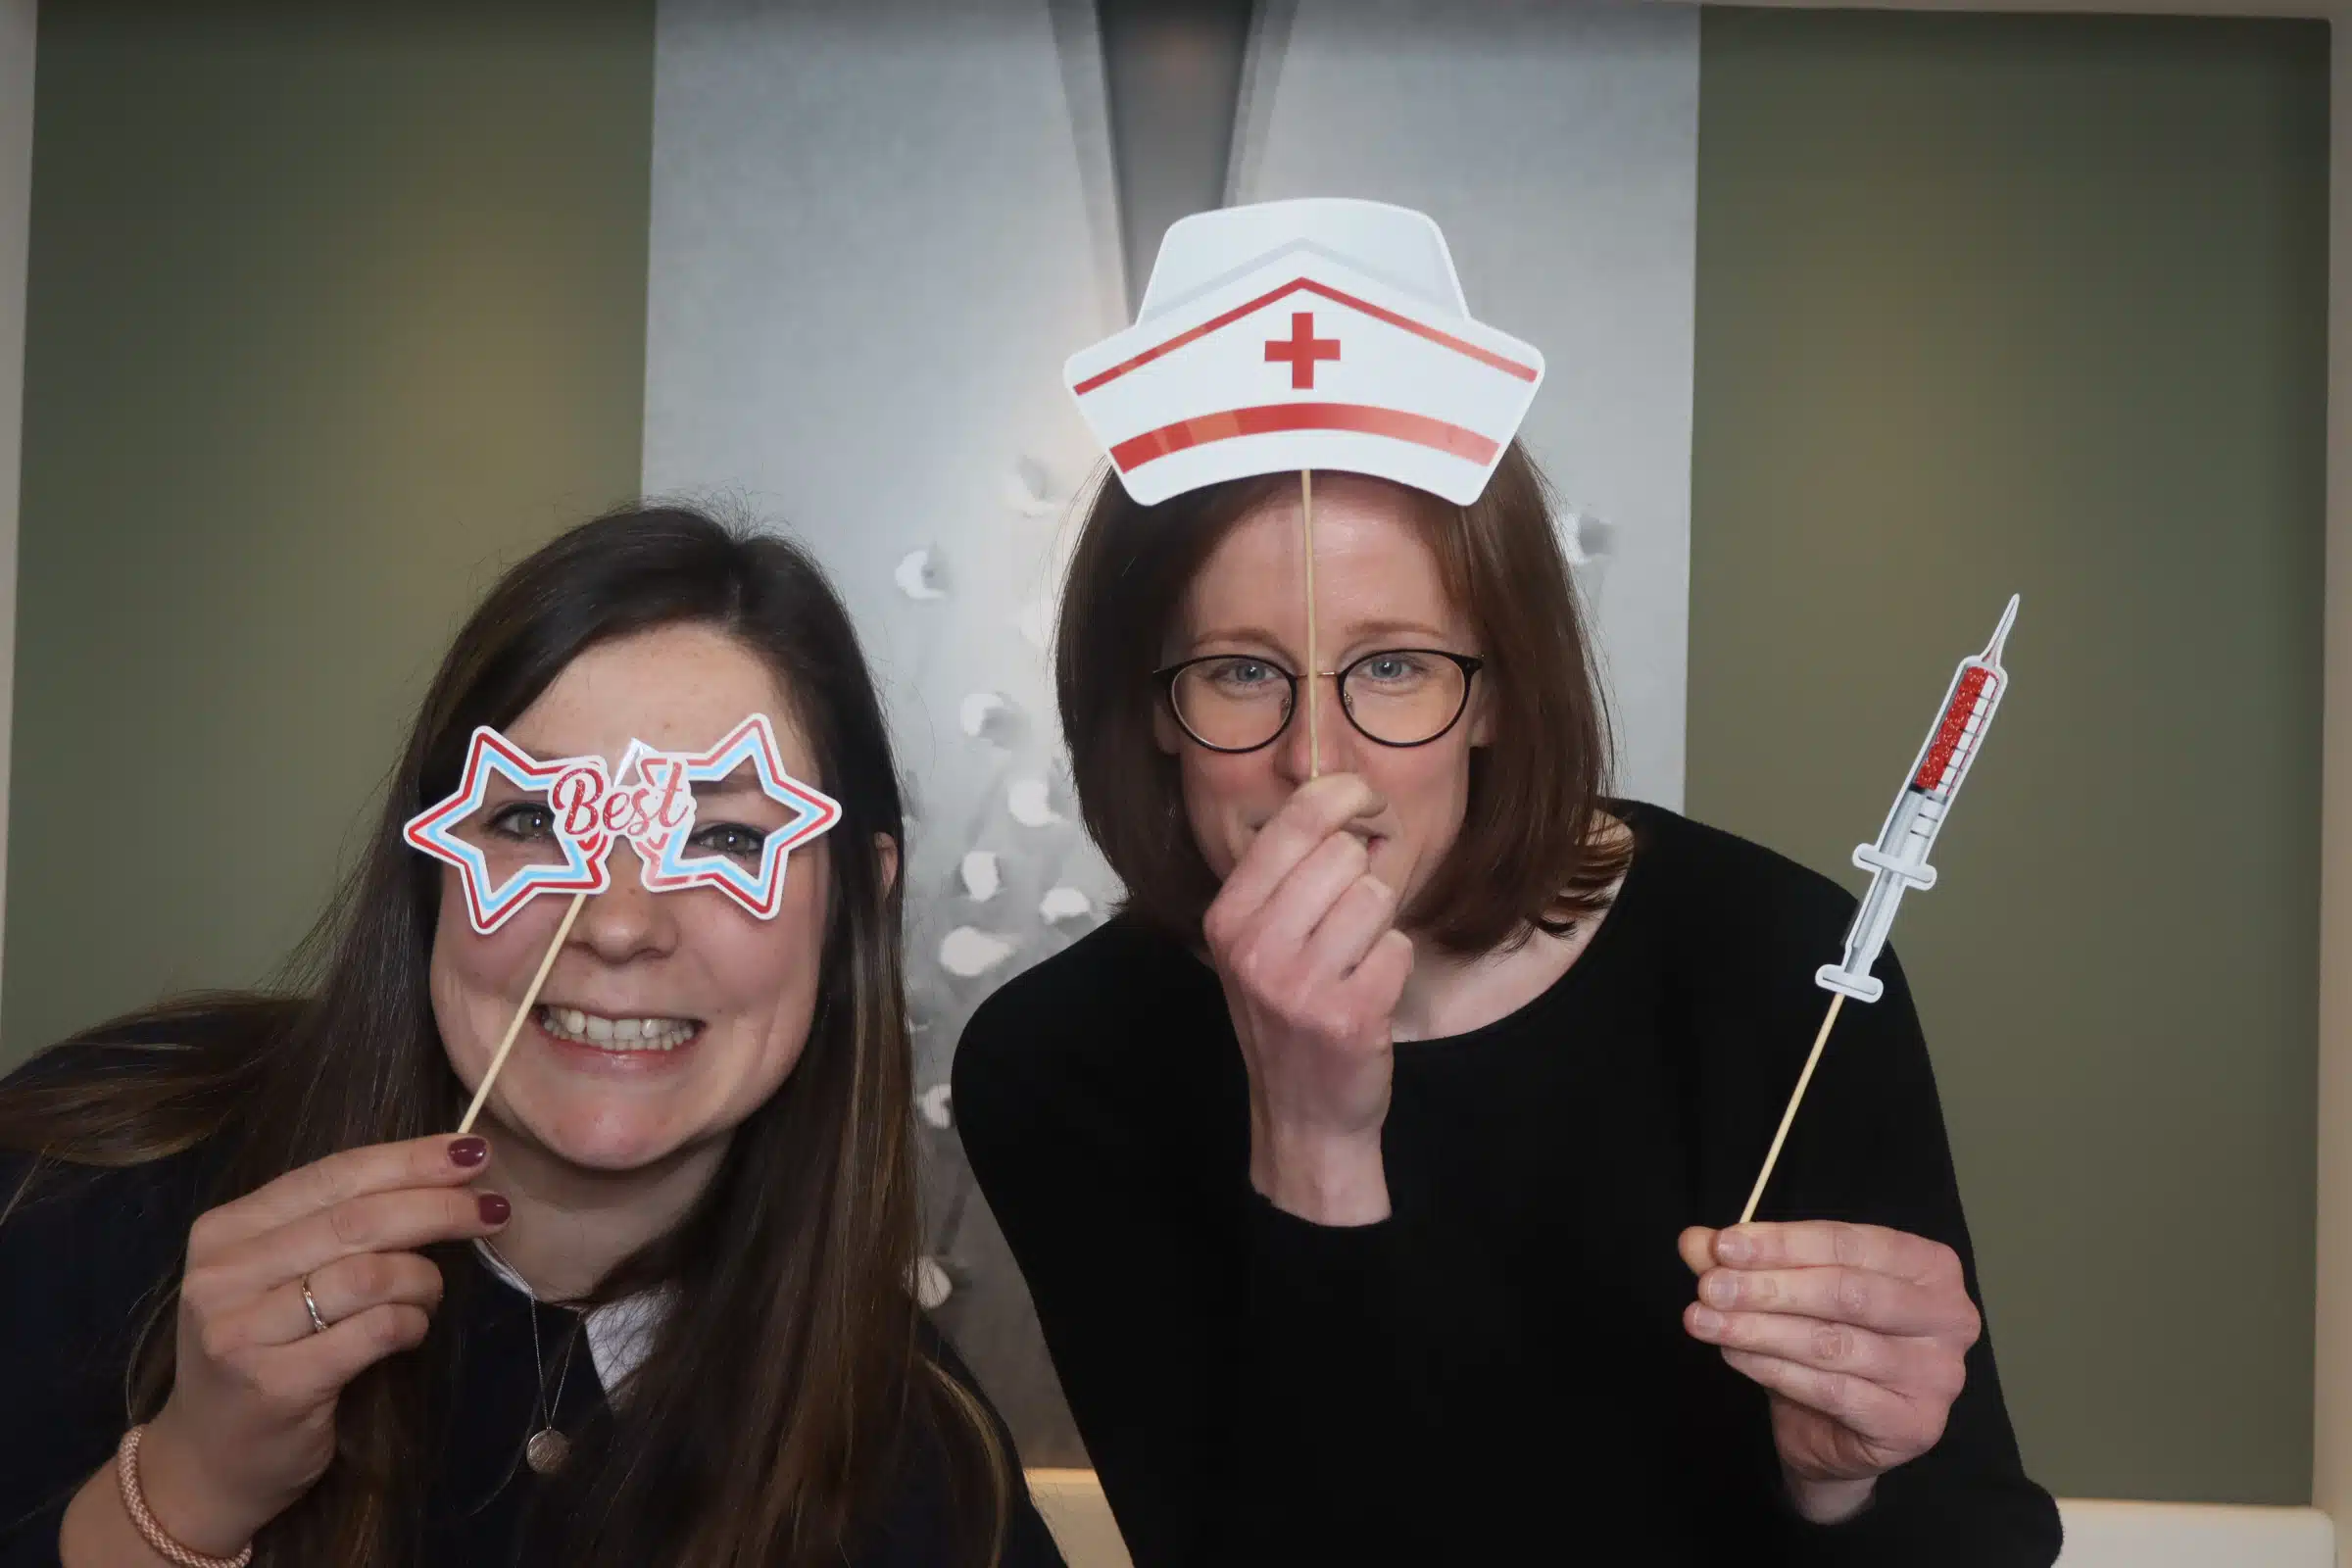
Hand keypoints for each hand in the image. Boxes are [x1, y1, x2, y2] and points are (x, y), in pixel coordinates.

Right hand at [133, 1135, 510, 1554]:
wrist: (209, 1461)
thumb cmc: (263, 1353)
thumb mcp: (276, 1276)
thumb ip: (333, 1228)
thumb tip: (441, 1175)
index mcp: (225, 1231)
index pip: (331, 1175)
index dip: (408, 1159)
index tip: (471, 1151)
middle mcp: (222, 1275)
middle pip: (357, 1219)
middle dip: (439, 1207)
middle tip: (492, 1209)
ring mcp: (242, 1332)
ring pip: (369, 1274)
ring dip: (423, 1278)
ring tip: (433, 1292)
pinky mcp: (275, 1385)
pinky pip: (374, 1332)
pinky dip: (411, 1323)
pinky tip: (412, 1330)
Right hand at [1202, 774, 1412, 1225]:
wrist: (1302, 1114)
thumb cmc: (1287, 1015)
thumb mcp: (1258, 943)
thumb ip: (1288, 875)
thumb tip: (1347, 798)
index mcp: (1228, 916)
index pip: (1296, 819)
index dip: (1346, 795)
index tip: (1367, 803)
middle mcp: (1255, 946)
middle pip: (1345, 853)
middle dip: (1363, 874)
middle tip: (1353, 913)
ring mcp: (1300, 984)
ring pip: (1375, 895)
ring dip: (1378, 923)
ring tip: (1354, 959)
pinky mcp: (1349, 1015)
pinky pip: (1397, 946)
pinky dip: (1393, 964)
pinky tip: (1368, 992)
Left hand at [1679, 1221, 1979, 1522]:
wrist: (1835, 1435)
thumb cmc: (1823, 1343)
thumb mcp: (1782, 1292)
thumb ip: (1745, 1263)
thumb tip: (1694, 1240)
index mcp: (1928, 1265)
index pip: (1849, 1242)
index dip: (1782, 1243)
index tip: (1723, 1246)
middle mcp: (1949, 1316)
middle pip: (1846, 1292)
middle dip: (1768, 1287)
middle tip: (1709, 1288)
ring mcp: (1938, 1375)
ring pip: (1834, 1343)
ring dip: (1759, 1329)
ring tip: (1705, 1322)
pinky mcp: (1916, 1424)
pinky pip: (1834, 1391)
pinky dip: (1776, 1370)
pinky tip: (1735, 1356)